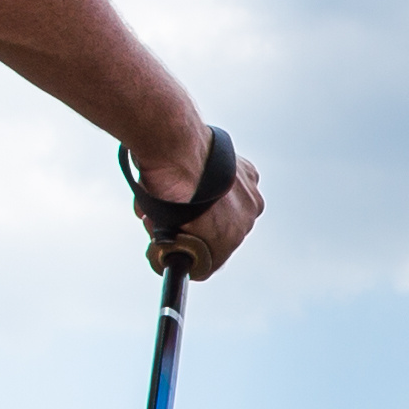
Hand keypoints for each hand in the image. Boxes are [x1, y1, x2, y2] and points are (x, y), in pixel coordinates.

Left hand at [132, 128, 262, 280]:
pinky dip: (226, 187)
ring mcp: (250, 198)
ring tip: (190, 194)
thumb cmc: (166, 182)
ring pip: (233, 213)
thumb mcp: (159, 219)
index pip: (209, 263)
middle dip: (201, 231)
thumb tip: (158, 229)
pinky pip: (239, 189)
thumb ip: (167, 233)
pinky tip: (205, 179)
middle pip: (221, 237)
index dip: (189, 253)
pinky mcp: (250, 175)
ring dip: (215, 208)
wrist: (174, 146)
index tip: (174, 245)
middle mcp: (245, 222)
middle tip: (177, 218)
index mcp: (225, 239)